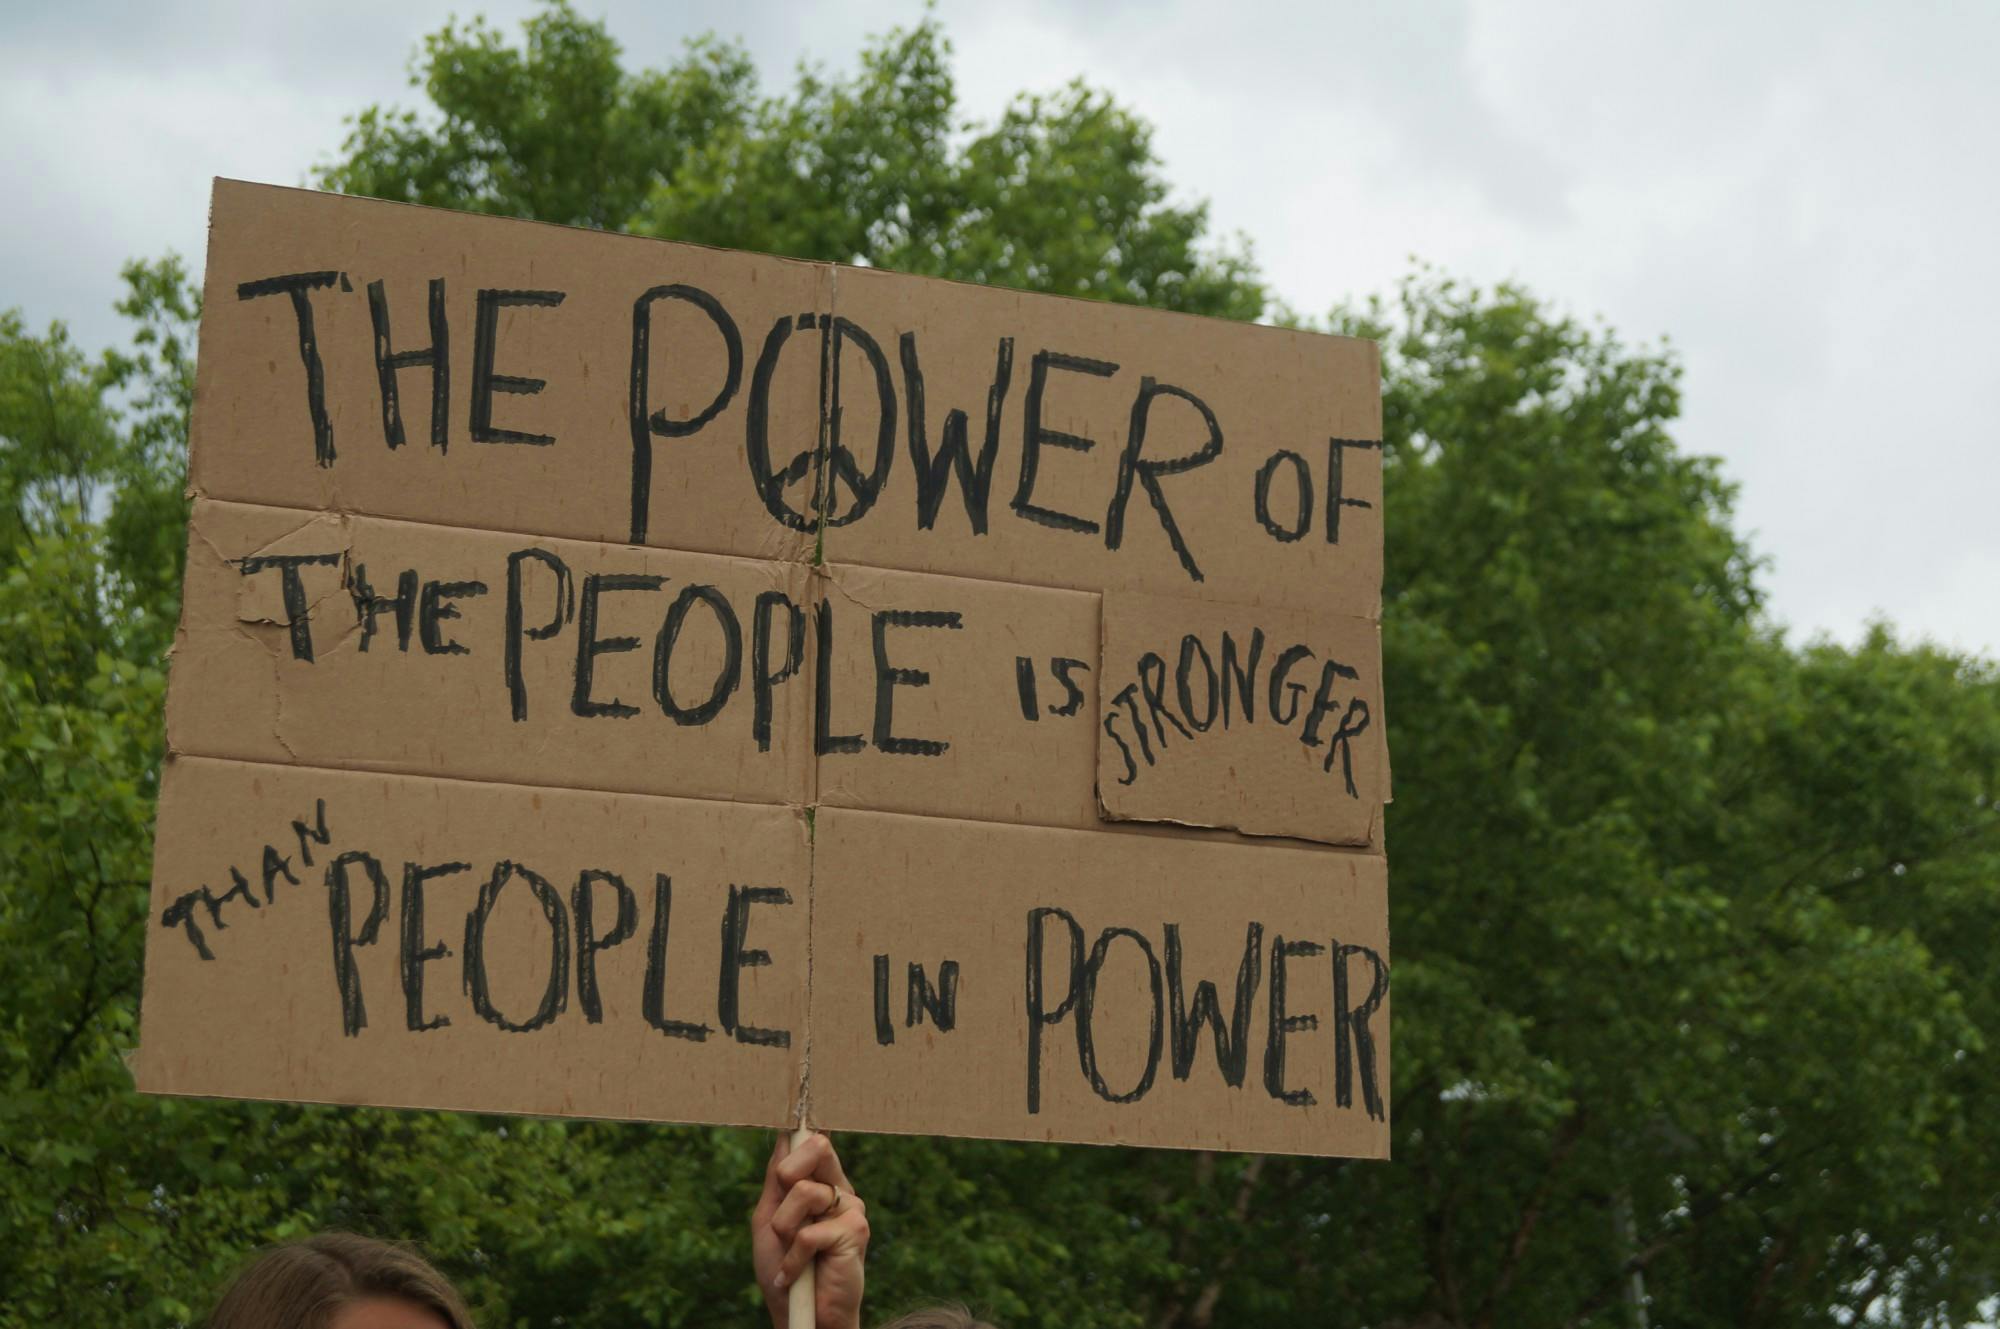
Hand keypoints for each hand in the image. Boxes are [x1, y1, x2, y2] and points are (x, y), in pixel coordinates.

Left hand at [752, 1130, 868, 1328]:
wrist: (802, 1318)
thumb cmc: (785, 1273)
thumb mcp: (770, 1222)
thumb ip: (776, 1182)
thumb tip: (784, 1136)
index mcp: (822, 1185)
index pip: (813, 1142)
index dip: (802, 1126)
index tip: (796, 1100)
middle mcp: (841, 1191)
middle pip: (818, 1147)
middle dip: (787, 1173)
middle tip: (780, 1215)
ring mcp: (852, 1209)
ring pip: (803, 1192)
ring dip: (783, 1231)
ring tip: (789, 1258)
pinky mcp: (855, 1232)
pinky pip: (807, 1232)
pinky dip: (792, 1260)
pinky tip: (794, 1276)